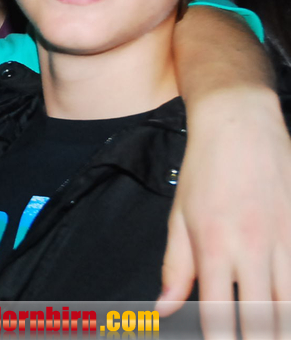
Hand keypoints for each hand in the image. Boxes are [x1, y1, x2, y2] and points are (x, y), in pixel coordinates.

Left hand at [159, 87, 290, 337]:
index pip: (218, 314)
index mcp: (214, 247)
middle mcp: (253, 248)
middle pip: (265, 319)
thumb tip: (164, 310)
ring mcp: (286, 240)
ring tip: (273, 332)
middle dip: (259, 338)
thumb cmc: (205, 170)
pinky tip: (288, 307)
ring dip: (282, 325)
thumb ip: (176, 267)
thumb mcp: (179, 216)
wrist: (240, 124)